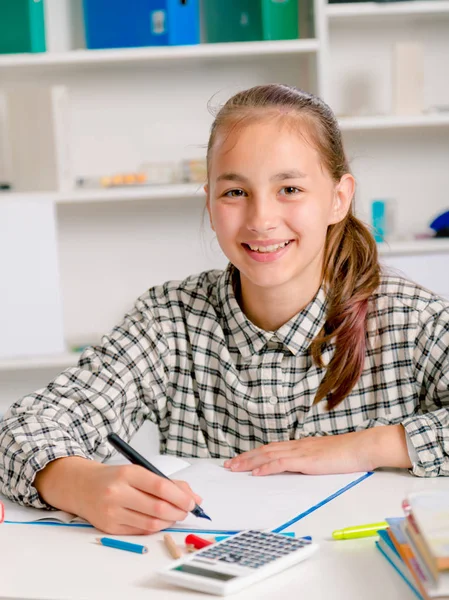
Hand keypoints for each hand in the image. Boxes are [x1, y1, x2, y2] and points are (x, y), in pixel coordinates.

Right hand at [35, 457, 201, 534]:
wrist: (82, 486)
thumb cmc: (115, 478)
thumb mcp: (138, 471)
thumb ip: (166, 482)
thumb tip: (194, 497)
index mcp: (128, 473)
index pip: (160, 486)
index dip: (180, 496)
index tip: (192, 501)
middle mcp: (118, 492)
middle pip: (158, 507)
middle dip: (178, 511)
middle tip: (186, 510)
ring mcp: (112, 511)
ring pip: (151, 522)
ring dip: (169, 521)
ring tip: (175, 515)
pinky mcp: (109, 528)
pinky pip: (140, 531)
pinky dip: (155, 527)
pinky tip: (160, 521)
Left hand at [224, 431, 376, 475]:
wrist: (361, 447)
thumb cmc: (348, 454)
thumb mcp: (324, 458)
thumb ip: (311, 461)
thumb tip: (301, 468)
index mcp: (301, 446)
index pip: (272, 449)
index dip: (255, 454)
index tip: (241, 460)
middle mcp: (297, 446)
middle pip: (265, 450)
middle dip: (245, 458)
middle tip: (229, 465)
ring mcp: (301, 452)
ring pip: (269, 455)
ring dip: (249, 462)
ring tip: (235, 468)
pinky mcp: (306, 460)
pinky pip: (282, 463)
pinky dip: (267, 467)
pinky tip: (256, 473)